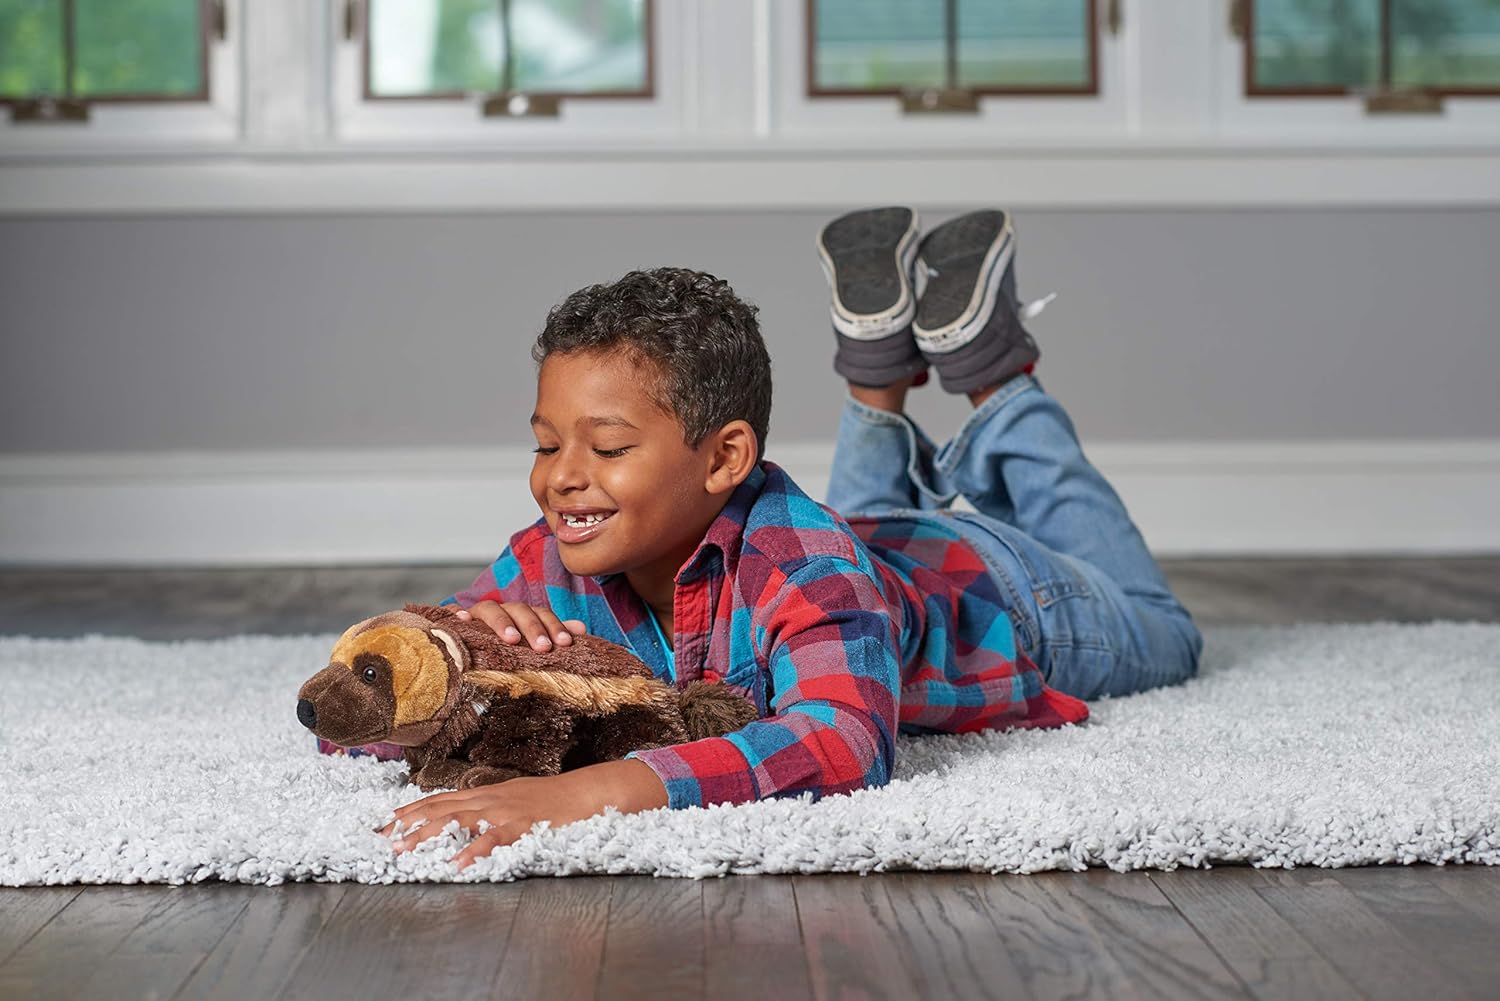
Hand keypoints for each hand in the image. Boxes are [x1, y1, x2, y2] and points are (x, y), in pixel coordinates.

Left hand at [375, 759, 668, 870]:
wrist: (586, 792)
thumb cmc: (551, 799)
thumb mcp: (514, 798)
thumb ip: (489, 806)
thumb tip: (466, 815)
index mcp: (486, 792)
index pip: (440, 799)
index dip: (412, 810)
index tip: (386, 822)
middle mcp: (489, 797)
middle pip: (440, 807)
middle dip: (408, 823)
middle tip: (382, 839)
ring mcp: (503, 809)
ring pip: (457, 819)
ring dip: (427, 834)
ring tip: (404, 849)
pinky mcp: (521, 824)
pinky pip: (491, 839)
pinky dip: (471, 851)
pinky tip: (455, 864)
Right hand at [454, 600, 585, 651]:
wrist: (466, 644)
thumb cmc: (504, 646)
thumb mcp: (530, 641)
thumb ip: (552, 633)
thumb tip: (581, 628)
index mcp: (522, 615)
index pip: (541, 614)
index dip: (554, 626)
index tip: (565, 643)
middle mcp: (502, 610)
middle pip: (520, 610)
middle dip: (533, 628)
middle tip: (543, 648)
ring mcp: (477, 614)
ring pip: (490, 609)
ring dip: (502, 622)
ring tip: (512, 638)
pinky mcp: (455, 620)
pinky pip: (453, 614)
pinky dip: (456, 615)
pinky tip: (461, 621)